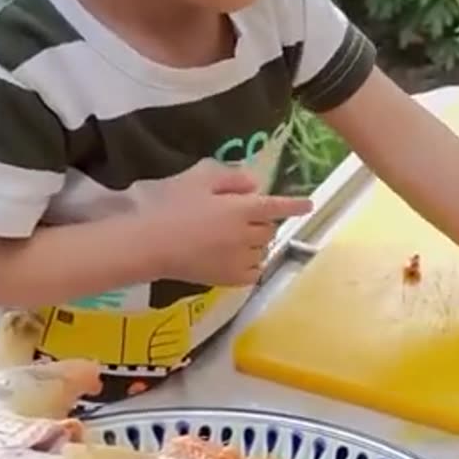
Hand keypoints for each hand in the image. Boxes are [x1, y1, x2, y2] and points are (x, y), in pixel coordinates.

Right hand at [156, 164, 311, 286]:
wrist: (149, 244)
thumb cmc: (169, 206)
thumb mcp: (196, 179)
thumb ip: (230, 178)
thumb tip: (254, 185)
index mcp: (240, 208)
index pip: (275, 205)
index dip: (294, 205)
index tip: (309, 205)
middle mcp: (246, 234)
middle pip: (268, 229)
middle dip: (259, 223)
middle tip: (237, 220)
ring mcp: (239, 259)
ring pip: (262, 251)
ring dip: (254, 244)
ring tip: (229, 240)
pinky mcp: (230, 279)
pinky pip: (254, 272)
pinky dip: (250, 265)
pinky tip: (233, 259)